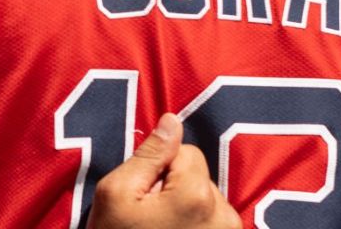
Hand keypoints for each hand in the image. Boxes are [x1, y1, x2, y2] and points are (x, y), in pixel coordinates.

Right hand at [86, 113, 240, 228]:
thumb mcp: (116, 194)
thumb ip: (148, 154)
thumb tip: (172, 121)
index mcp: (196, 195)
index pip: (185, 151)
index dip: (158, 168)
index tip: (144, 195)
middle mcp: (224, 215)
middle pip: (199, 176)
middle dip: (175, 189)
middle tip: (149, 217)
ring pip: (208, 200)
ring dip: (188, 211)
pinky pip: (215, 223)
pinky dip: (198, 228)